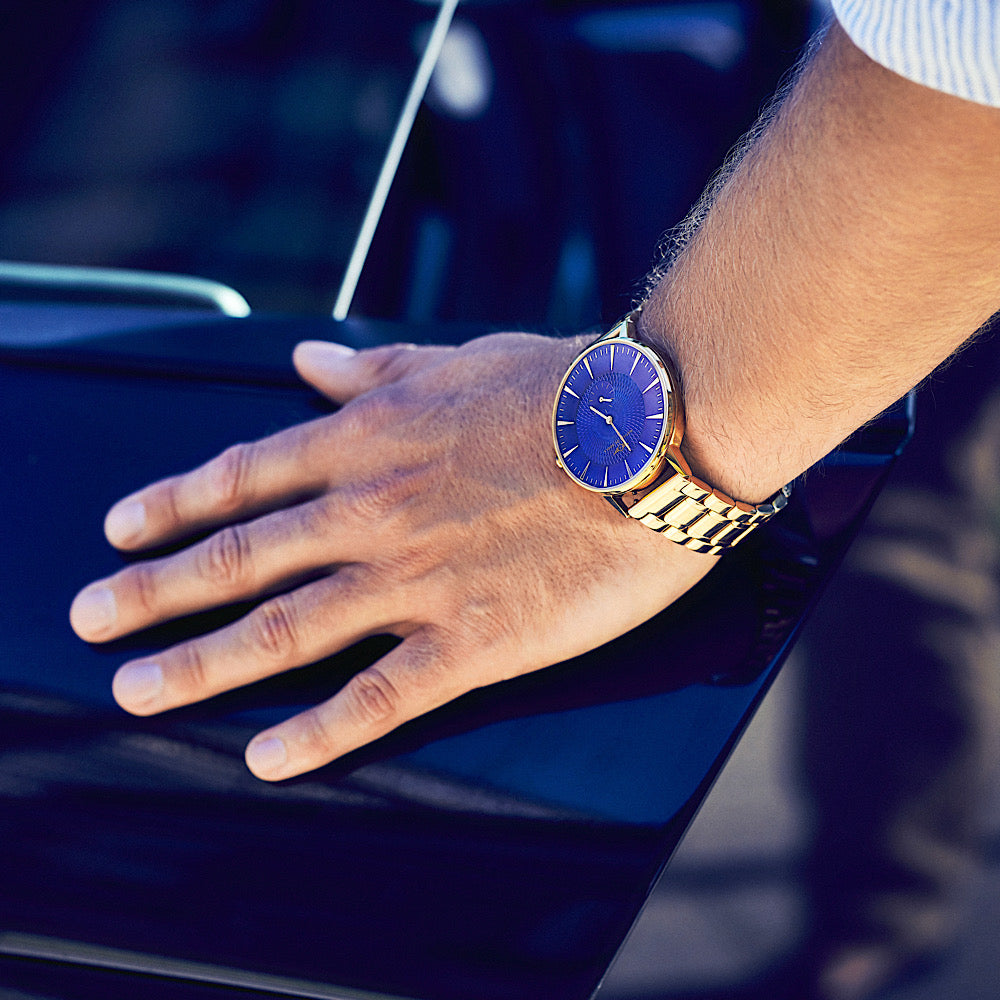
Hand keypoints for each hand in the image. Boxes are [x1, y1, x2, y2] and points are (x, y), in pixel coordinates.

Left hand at [70, 332, 713, 779]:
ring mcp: (419, 579)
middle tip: (90, 618)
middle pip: (240, 558)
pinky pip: (380, 694)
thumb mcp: (456, 361)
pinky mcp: (476, 638)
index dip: (173, 503)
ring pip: (285, 629)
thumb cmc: (566, 390)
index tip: (120, 527)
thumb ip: (374, 369)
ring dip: (199, 662)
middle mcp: (375, 511)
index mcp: (372, 441)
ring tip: (137, 689)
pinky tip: (268, 757)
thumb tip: (308, 361)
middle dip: (154, 590)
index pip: (245, 476)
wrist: (656, 431)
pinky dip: (319, 731)